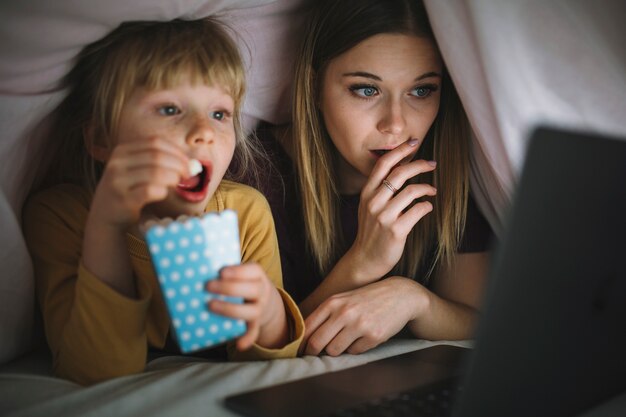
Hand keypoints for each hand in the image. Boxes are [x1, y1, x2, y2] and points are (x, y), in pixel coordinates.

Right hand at [89, 137, 188, 229]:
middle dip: (179, 165)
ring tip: (177, 184)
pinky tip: (163, 194)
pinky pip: (151, 191)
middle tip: (188, 175)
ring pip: (156, 172)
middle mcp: (117, 163)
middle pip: (157, 156)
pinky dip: (163, 191)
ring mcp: (118, 181)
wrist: (105, 217)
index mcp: (122, 151)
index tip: (187, 163)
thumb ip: (159, 163)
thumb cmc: (128, 192)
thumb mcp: (136, 170)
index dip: (176, 151)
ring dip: (173, 178)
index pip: (155, 142)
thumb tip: (192, 164)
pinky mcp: (123, 199)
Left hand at [207, 263, 287, 349]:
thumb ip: (223, 272)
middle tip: (207, 286)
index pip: (253, 270)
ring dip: (231, 309)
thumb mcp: (240, 273)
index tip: (221, 272)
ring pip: (252, 311)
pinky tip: (239, 344)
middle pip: (252, 289)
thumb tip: (193, 271)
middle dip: (229, 288)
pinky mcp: (256, 323)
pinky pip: (254, 332)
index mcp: (257, 275)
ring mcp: (260, 308)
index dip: (238, 272)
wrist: (263, 299)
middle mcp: (261, 291)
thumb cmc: (242, 282)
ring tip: (210, 306)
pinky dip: (247, 338)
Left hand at [302, 277, 425, 355]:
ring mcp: (359, 325)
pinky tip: (363, 337)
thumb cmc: (366, 299)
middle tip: (315, 355)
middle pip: (317, 343)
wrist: (399, 295)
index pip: (307, 327)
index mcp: (333, 302)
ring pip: (334, 350)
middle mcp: (344, 313)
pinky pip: (354, 352)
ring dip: (336, 350)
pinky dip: (355, 349)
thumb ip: (325, 315)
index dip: (301, 342)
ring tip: (345, 340)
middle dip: (313, 352)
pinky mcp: (373, 336)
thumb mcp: (343, 299)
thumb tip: (305, 339)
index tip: (300, 349)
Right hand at [347, 140, 436, 283]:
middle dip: (419, 164)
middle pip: (399, 173)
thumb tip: (401, 167)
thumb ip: (380, 189)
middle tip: (432, 164)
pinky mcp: (396, 230)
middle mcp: (373, 202)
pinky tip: (427, 207)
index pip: (383, 164)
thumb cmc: (372, 231)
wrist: (365, 259)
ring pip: (411, 191)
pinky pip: (418, 210)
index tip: (413, 142)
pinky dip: (426, 206)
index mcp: (367, 193)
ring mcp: (384, 216)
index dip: (399, 150)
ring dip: (426, 188)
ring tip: (432, 190)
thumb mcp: (368, 207)